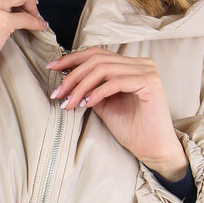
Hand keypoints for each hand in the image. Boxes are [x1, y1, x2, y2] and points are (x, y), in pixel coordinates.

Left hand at [47, 47, 187, 179]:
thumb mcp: (103, 103)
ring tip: (69, 102)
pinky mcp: (150, 83)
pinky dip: (97, 92)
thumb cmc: (131, 128)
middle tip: (58, 93)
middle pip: (97, 59)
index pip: (96, 53)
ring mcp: (147, 71)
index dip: (71, 59)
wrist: (152, 149)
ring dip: (81, 86)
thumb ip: (90, 87)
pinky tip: (87, 103)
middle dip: (72, 76)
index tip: (51, 68)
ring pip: (103, 69)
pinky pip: (115, 81)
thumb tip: (65, 77)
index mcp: (130, 65)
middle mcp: (141, 63)